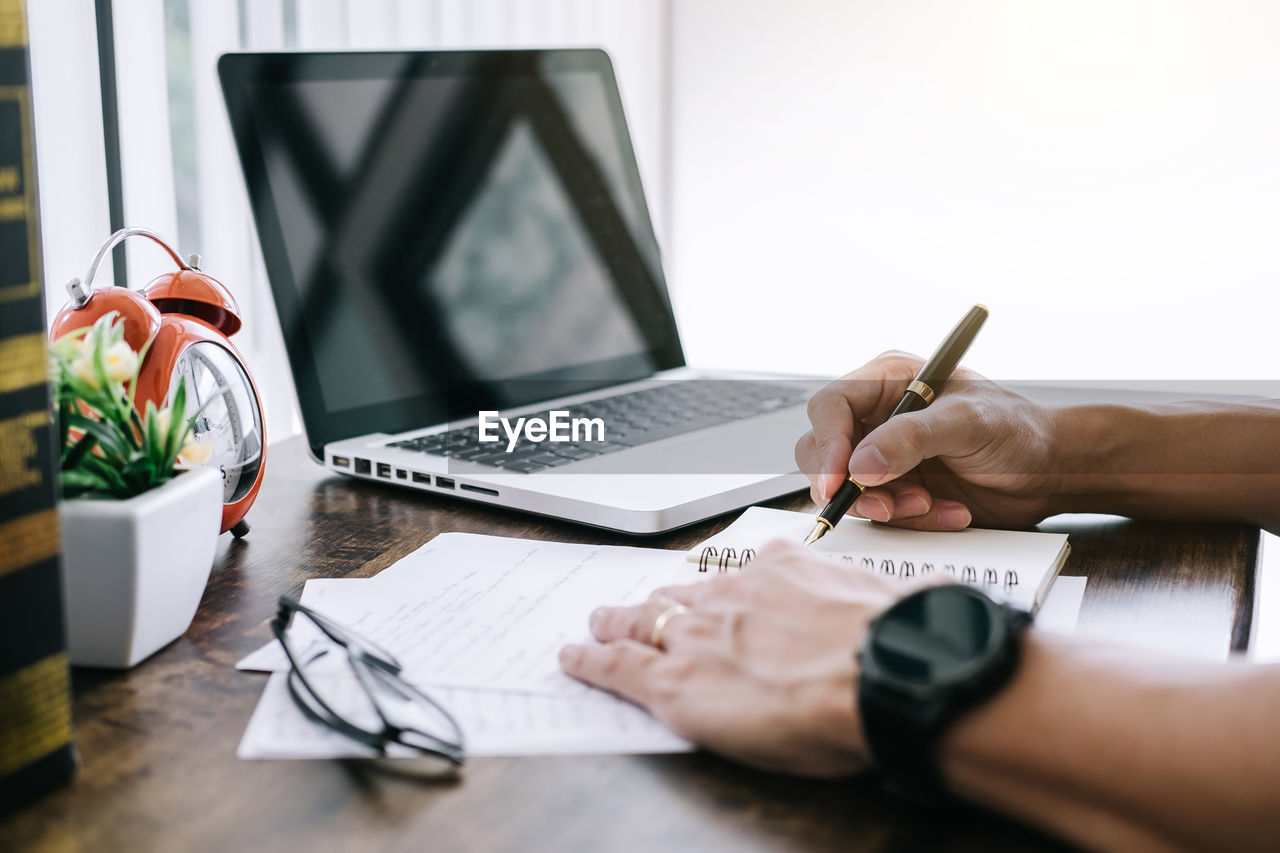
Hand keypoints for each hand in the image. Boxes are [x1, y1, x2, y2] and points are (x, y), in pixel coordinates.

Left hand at [559, 541, 919, 776]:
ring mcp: (697, 636)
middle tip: (638, 604)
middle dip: (657, 599)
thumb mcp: (897, 599)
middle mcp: (731, 594)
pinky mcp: (673, 682)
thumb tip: (923, 600)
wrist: (881, 675)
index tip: (720, 593)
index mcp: (782, 570)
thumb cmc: (898, 642)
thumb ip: (884, 597)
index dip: (722, 589)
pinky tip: (574, 660)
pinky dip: (590, 661)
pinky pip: (617, 667)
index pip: (740, 574)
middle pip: (681, 594)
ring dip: (617, 622)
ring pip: (642, 621)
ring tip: (598, 625)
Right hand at [794, 351, 1061, 529]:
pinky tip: (949, 511)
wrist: (1050, 471)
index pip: (830, 407)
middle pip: (823, 451)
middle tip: (882, 505)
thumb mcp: (967, 422)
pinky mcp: (897, 490)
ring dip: (887, 506)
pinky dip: (912, 520)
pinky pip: (880, 514)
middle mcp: (877, 417)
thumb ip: (911, 438)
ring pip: (848, 489)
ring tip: (931, 503)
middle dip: (850, 485)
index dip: (828, 444)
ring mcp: (884, 456)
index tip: (840, 480)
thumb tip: (860, 466)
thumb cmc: (1017, 429)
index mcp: (887, 381)